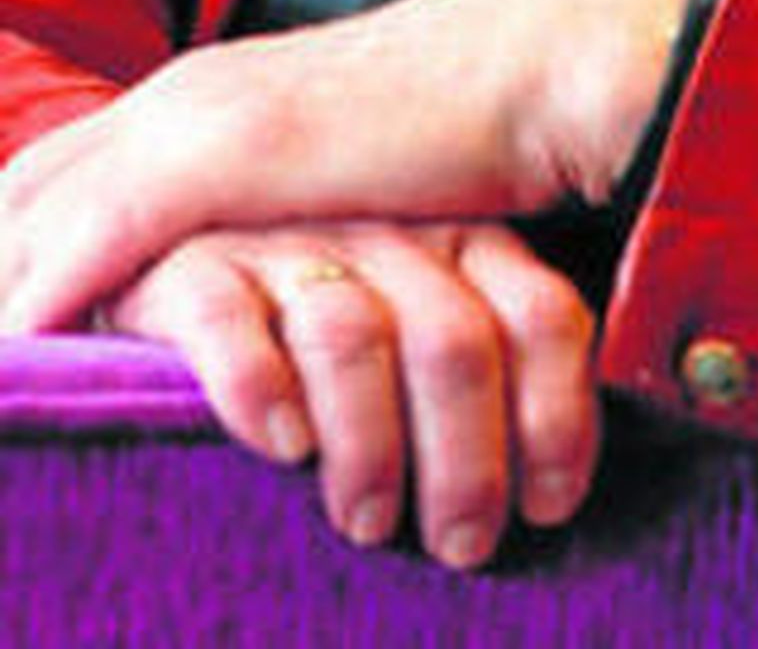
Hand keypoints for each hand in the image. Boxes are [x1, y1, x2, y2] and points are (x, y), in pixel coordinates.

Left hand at [0, 0, 689, 333]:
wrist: (533, 66)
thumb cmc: (468, 129)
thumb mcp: (348, 173)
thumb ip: (292, 211)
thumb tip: (283, 276)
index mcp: (207, 94)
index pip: (66, 168)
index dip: (14, 235)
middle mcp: (183, 95)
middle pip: (27, 185)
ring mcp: (194, 116)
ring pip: (34, 209)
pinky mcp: (220, 153)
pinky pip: (90, 236)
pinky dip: (38, 295)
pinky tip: (13, 348)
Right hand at [98, 217, 598, 565]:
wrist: (184, 234)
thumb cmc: (335, 318)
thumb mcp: (432, 320)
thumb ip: (498, 369)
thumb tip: (552, 489)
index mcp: (466, 238)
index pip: (541, 316)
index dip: (555, 418)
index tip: (547, 505)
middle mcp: (388, 233)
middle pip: (453, 342)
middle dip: (466, 461)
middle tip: (460, 543)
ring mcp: (291, 244)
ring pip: (350, 335)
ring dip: (369, 445)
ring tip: (369, 521)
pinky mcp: (194, 268)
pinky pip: (226, 319)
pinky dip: (256, 388)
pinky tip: (283, 444)